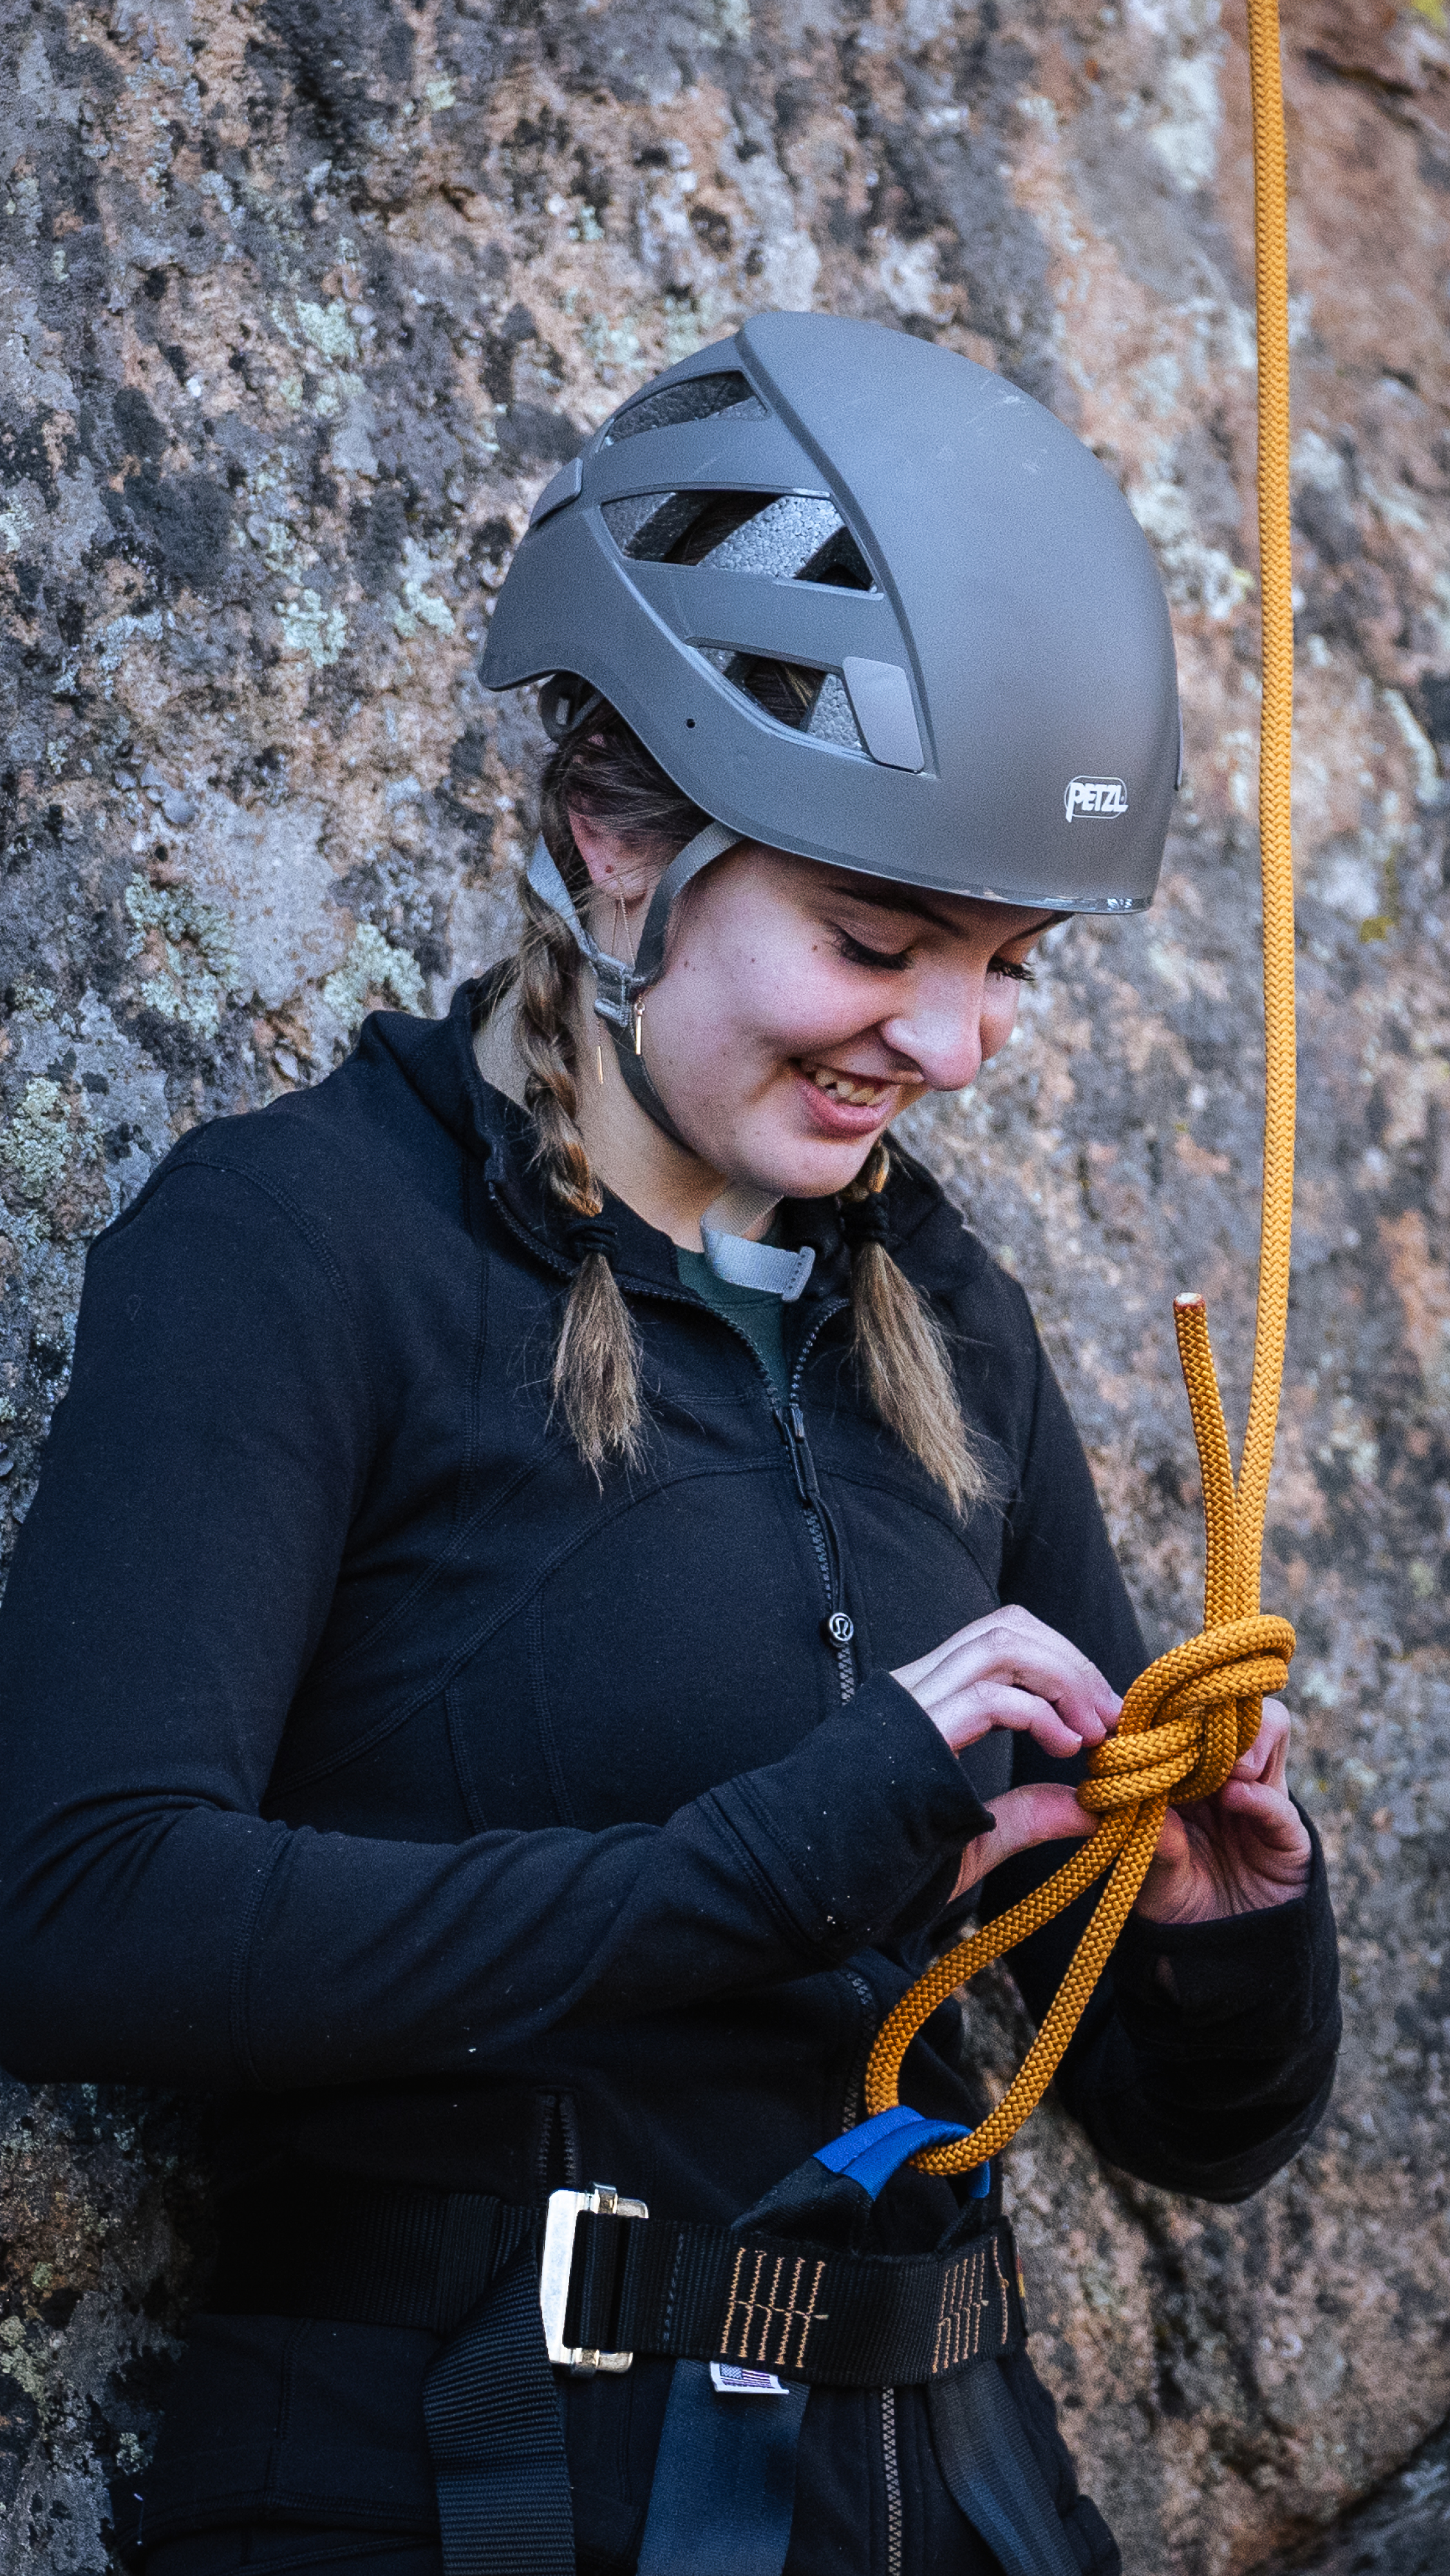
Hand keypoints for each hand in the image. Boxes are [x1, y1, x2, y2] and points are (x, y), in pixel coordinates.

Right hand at [893, 1605, 1123, 1908]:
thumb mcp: (971, 1839)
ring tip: (1093, 1729)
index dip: (1060, 1661)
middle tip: (1111, 1716)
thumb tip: (1090, 1810)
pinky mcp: (913, 1733)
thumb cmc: (873, 1866)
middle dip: (1072, 1662)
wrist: (802, 1878)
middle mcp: (917, 1685)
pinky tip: (1064, 1747)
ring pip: (1001, 1642)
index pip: (1000, 1637)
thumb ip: (1026, 1819)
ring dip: (1063, 1677)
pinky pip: (988, 1695)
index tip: (1100, 1715)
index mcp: (925, 1699)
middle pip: (1009, 1626)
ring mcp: (911, 1702)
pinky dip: (1039, 1713)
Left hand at [1133, 1699, 1310, 1924]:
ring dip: (1243, 1737)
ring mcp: (1259, 1795)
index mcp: (1185, 1771)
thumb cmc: (1176, 1901)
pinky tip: (1234, 1798)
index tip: (1147, 1719)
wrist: (1220, 1953)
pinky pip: (1279, 1802)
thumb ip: (1150, 1841)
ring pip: (1268, 1727)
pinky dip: (1258, 1795)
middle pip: (1230, 1706)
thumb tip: (1135, 1800)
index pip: (1184, 1715)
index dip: (1168, 1710)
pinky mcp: (1287, 1832)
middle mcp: (1223, 1773)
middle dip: (1210, 1709)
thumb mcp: (1151, 1873)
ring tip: (1221, 1770)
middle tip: (1187, 1731)